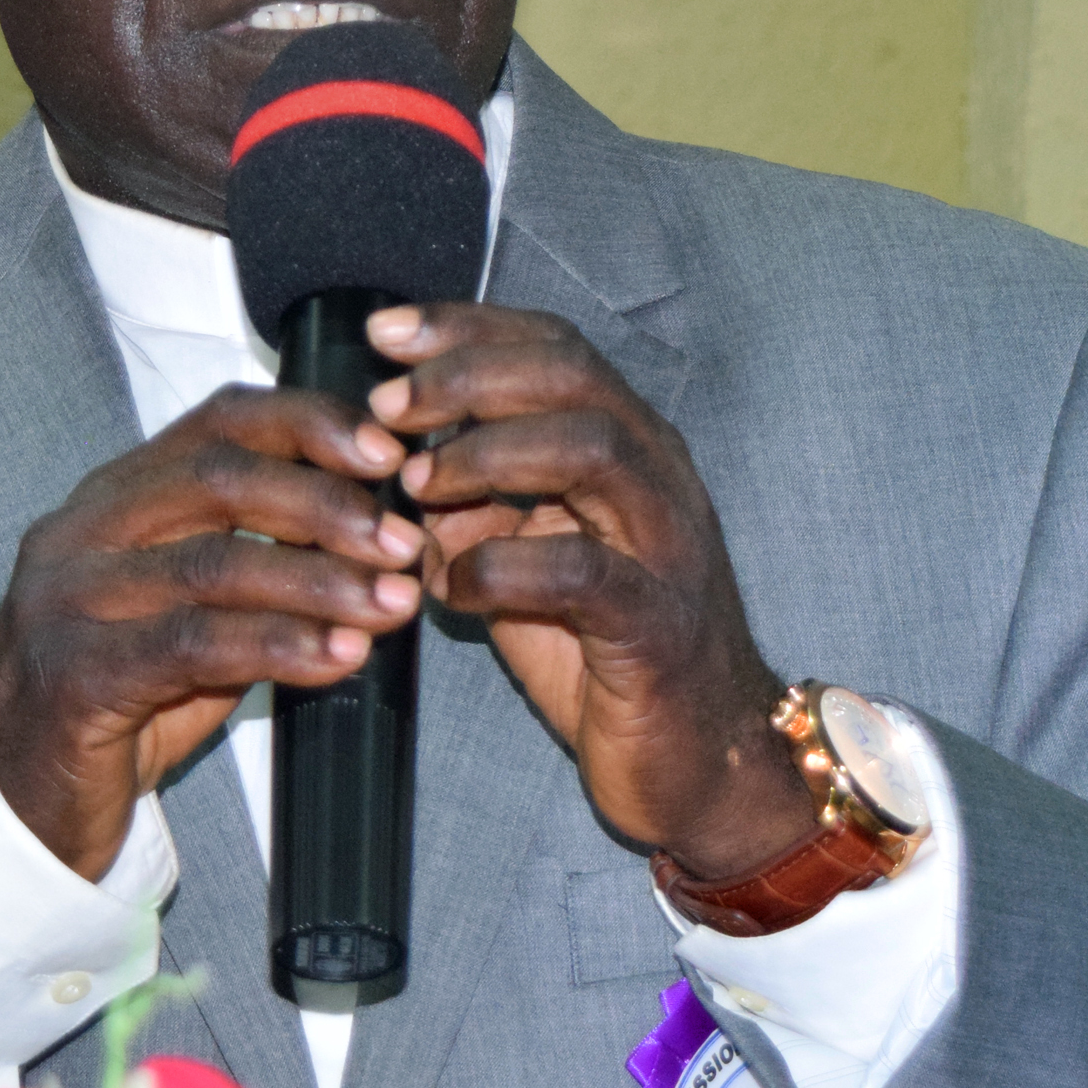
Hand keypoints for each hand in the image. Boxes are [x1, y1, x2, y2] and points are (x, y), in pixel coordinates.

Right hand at [0, 389, 425, 878]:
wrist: (19, 799)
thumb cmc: (124, 695)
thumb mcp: (193, 611)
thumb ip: (263, 565)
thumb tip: (382, 539)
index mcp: (113, 495)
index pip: (219, 422)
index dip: (310, 425)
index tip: (388, 455)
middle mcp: (80, 531)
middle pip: (219, 479)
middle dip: (327, 504)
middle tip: (406, 543)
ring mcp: (66, 600)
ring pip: (213, 563)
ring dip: (320, 580)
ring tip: (393, 603)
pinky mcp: (72, 674)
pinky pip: (193, 644)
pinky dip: (281, 645)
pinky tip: (340, 656)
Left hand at [365, 304, 817, 878]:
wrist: (702, 759)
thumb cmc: (611, 654)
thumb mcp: (527, 562)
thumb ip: (477, 508)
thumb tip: (399, 465)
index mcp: (628, 448)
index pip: (554, 348)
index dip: (468, 328)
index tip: (385, 333)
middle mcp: (658, 477)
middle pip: (571, 375)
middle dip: (467, 375)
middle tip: (388, 406)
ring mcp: (665, 546)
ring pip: (591, 447)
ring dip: (488, 452)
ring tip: (418, 484)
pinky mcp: (656, 624)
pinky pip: (584, 572)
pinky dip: (502, 567)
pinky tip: (451, 588)